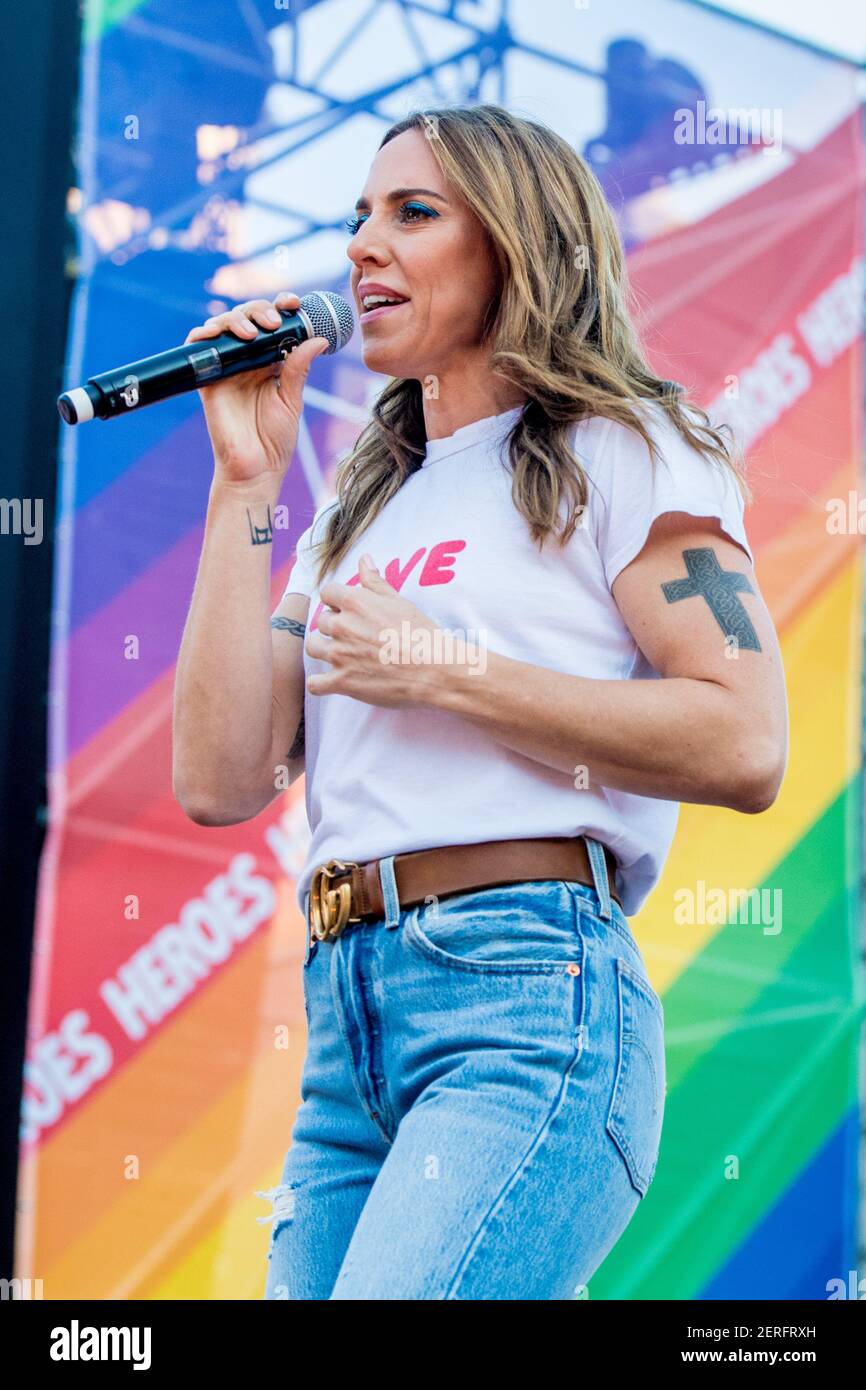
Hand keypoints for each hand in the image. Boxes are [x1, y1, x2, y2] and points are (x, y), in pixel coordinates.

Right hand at [184, 291, 328, 485]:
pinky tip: (216, 333)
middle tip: (275, 322)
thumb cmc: (275, 440)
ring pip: (224, 326)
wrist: (255, 469)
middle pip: (249, 317)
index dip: (282, 307)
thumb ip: (300, 368)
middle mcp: (248, 360)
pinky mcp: (207, 379)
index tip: (295, 304)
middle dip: (261, 310)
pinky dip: (203, 334)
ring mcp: (226, 367)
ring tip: (254, 332)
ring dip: (237, 319)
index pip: (274, 324)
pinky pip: (197, 347)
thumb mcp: (292, 400)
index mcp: (271, 361)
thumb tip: (319, 340)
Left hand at [305, 556, 444, 706]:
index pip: (327, 592)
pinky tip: (330, 681)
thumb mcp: (399, 601)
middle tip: (354, 636)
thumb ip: (376, 581)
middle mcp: (342, 626)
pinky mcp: (342, 682)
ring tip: (339, 654)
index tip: (348, 610)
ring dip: (322, 649)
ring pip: (312, 647)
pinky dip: (320, 683)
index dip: (337, 601)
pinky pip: (314, 684)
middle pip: (321, 620)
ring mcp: (339, 655)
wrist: (433, 669)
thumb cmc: (421, 633)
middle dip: (334, 626)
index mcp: (354, 602)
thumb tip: (364, 559)